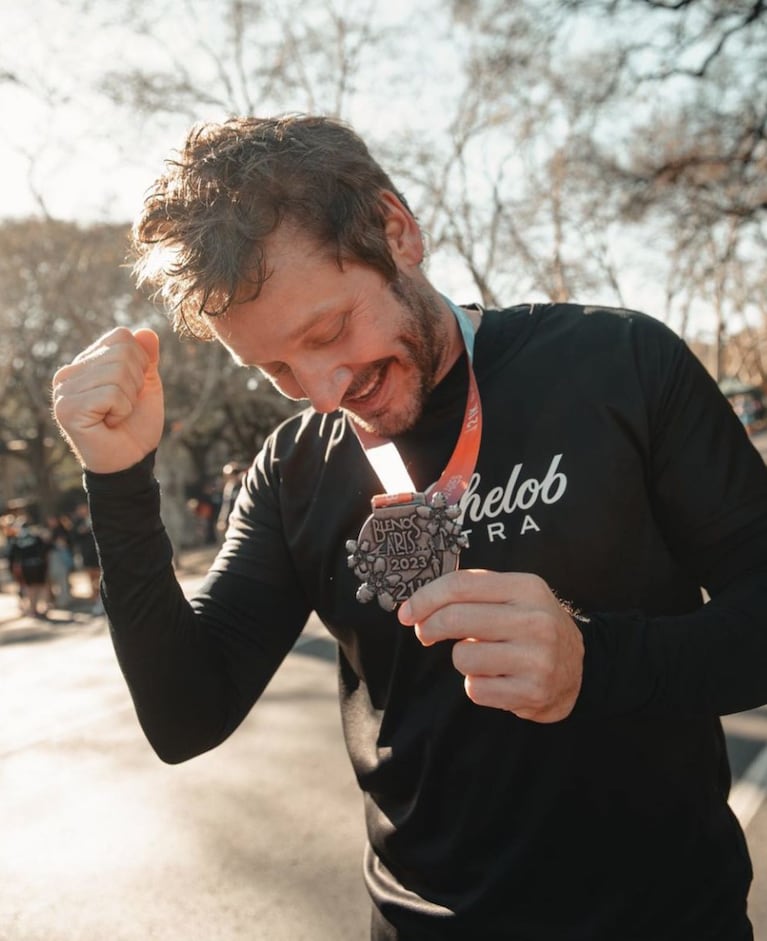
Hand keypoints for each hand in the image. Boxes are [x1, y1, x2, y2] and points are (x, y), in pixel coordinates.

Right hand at [52, 327, 164, 472]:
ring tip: (116, 415)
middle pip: (122, 352)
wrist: (132, 462)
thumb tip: (146, 330)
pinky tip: (109, 424)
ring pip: (117, 371)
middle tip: (124, 407)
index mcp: (84, 363)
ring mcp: (63, 391)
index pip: (121, 336)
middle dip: (136, 382)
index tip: (132, 389)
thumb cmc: (136, 425)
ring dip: (129, 399)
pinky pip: (112, 393)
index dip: (140, 363)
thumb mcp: (146, 385)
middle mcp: (68, 373)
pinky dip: (122, 410)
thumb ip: (146, 357)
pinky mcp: (67, 408)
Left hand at [398, 570, 583, 721]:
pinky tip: (498, 680)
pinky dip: (477, 686)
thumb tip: (417, 605)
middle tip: (425, 634)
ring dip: (463, 660)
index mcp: (527, 588)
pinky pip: (475, 689)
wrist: (581, 669)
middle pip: (456, 618)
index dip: (426, 597)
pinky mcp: (532, 692)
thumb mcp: (516, 597)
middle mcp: (535, 621)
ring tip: (485, 659)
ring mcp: (536, 658)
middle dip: (429, 627)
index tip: (406, 612)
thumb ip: (474, 593)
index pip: (462, 585)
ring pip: (462, 657)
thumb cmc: (533, 628)